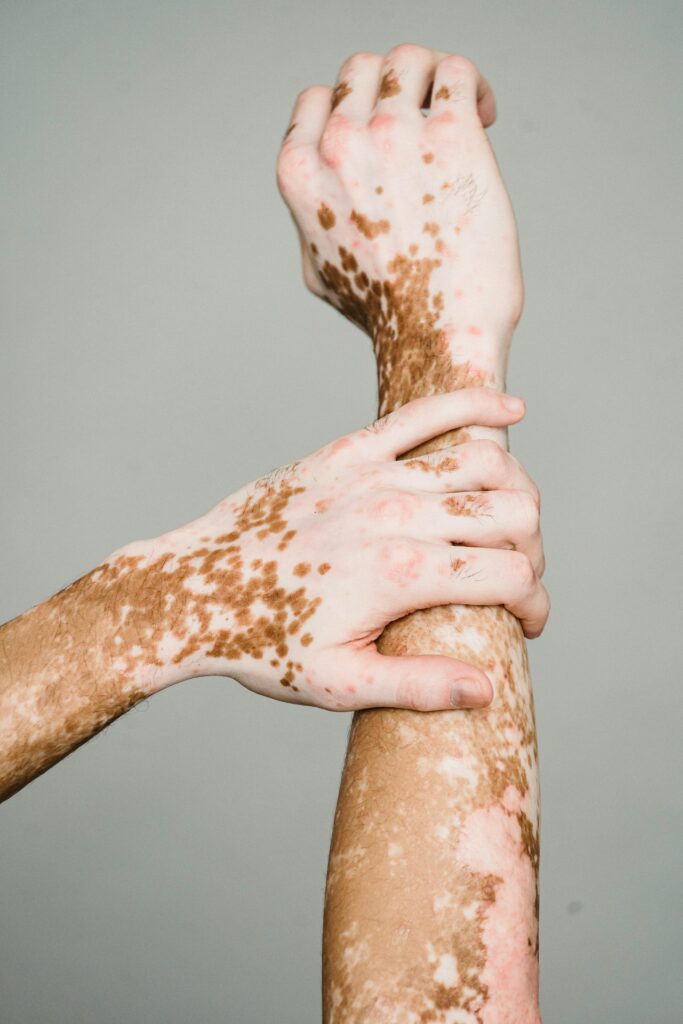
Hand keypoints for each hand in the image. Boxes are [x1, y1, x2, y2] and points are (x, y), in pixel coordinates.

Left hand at [105, 389, 546, 711]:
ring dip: (517, 491)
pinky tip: (511, 409)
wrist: (193, 589)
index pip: (512, 576)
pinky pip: (427, 413)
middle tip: (516, 579)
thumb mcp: (338, 683)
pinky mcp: (350, 450)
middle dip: (533, 551)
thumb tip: (488, 688)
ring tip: (510, 522)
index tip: (528, 624)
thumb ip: (417, 686)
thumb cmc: (261, 641)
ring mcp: (373, 475)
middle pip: (512, 515)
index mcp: (399, 575)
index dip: (537, 602)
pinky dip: (477, 406)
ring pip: (485, 462)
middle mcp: (394, 515)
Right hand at [277, 45, 521, 411]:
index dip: (353, 110)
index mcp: (300, 173)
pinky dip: (471, 84)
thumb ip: (314, 220)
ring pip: (409, 59)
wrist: (434, 337)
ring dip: (433, 79)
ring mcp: (395, 134)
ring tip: (461, 110)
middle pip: (363, 68)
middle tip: (427, 119)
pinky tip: (483, 114)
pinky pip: (456, 72)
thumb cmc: (384, 314)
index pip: (318, 99)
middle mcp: (342, 144)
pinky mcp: (452, 135)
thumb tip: (327, 195)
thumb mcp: (318, 269)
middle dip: (395, 88)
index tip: (385, 132)